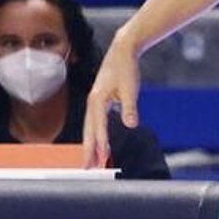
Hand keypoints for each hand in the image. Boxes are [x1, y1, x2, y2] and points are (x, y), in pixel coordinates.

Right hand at [83, 43, 141, 168]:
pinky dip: (96, 134)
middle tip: (88, 168)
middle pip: (89, 131)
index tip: (102, 158)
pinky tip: (100, 143)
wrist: (123, 50)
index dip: (100, 143)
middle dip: (89, 150)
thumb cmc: (126, 68)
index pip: (98, 127)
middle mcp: (92, 103)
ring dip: (91, 144)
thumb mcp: (130, 88)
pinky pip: (95, 122)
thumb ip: (129, 107)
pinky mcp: (99, 100)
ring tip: (92, 161)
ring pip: (90, 128)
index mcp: (97, 100)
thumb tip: (131, 124)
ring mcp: (94, 102)